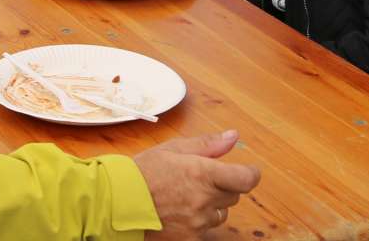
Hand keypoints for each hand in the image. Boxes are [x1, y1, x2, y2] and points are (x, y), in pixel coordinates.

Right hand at [135, 131, 259, 239]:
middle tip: (199, 180)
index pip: (246, 179)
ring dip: (212, 205)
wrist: (118, 202)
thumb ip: (208, 145)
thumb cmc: (144, 172)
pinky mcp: (190, 238)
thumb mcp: (174, 149)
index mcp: (203, 173)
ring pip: (221, 214)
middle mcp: (204, 199)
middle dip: (223, 186)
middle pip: (234, 195)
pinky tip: (179, 213)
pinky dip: (198, 222)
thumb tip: (233, 136)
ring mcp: (198, 222)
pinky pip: (206, 230)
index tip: (246, 171)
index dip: (250, 174)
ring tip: (186, 197)